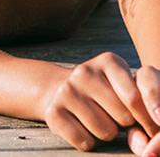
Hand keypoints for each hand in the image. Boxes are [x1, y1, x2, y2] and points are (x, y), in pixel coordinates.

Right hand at [42, 53, 158, 150]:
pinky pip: (85, 142)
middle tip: (114, 115)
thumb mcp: (124, 86)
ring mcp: (67, 91)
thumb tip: (147, 141)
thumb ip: (141, 107)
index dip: (149, 119)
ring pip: (106, 132)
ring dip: (107, 133)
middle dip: (125, 123)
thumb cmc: (104, 91)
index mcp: (108, 61)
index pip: (135, 97)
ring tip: (97, 117)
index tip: (155, 130)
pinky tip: (82, 125)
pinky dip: (88, 141)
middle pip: (123, 117)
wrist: (59, 89)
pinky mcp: (54, 112)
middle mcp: (85, 72)